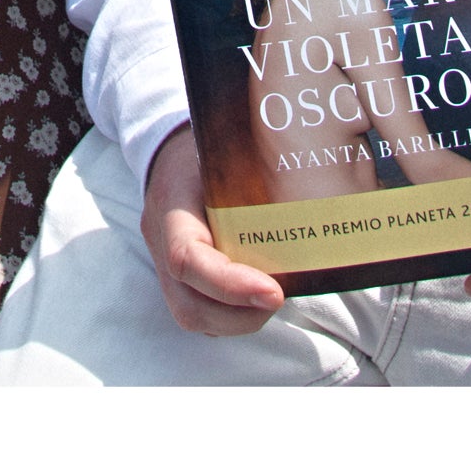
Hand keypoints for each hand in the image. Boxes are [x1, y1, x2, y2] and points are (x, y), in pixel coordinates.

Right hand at [140, 125, 284, 336]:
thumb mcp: (225, 151)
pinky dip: (230, 316)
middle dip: (241, 314)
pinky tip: (255, 299)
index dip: (229, 284)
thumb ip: (255, 174)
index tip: (274, 292)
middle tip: (280, 297)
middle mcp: (159, 242)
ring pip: (192, 316)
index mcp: (170, 206)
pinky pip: (198, 312)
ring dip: (239, 320)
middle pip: (189, 303)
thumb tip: (312, 190)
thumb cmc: (204, 151)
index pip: (187, 259)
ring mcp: (161, 265)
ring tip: (272, 298)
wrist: (166, 153)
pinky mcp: (173, 279)